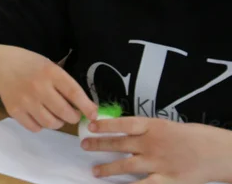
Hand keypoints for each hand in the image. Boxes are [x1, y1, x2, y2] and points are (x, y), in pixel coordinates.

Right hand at [0, 46, 96, 131]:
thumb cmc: (29, 65)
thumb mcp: (48, 65)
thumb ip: (65, 83)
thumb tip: (87, 106)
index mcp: (49, 72)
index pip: (74, 93)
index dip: (87, 106)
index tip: (94, 114)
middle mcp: (38, 86)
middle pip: (64, 112)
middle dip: (73, 117)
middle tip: (73, 114)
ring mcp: (25, 100)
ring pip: (51, 123)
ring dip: (58, 123)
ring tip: (56, 115)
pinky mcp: (14, 110)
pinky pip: (35, 128)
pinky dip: (41, 125)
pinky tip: (40, 115)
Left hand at [83, 117, 231, 183]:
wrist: (217, 153)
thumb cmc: (195, 137)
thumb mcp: (168, 126)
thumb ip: (148, 131)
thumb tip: (127, 133)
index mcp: (153, 126)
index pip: (122, 124)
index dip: (105, 125)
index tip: (90, 126)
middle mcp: (151, 143)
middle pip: (119, 144)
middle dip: (99, 145)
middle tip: (84, 146)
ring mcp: (157, 163)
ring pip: (125, 165)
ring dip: (107, 168)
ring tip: (94, 171)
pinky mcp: (165, 180)